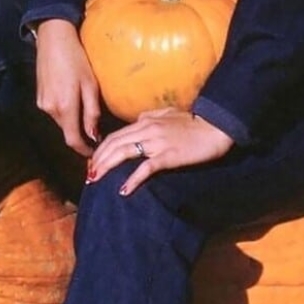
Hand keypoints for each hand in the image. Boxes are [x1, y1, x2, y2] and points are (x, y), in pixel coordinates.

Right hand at [35, 19, 100, 156]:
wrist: (53, 39)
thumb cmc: (76, 59)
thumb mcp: (90, 85)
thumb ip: (92, 112)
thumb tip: (94, 135)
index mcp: (65, 107)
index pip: (73, 140)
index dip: (83, 150)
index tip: (93, 154)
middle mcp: (50, 109)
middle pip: (67, 131)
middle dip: (80, 135)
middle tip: (96, 132)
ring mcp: (42, 103)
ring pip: (61, 121)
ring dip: (73, 121)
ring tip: (86, 111)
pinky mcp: (39, 96)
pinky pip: (54, 111)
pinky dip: (65, 111)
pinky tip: (73, 98)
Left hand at [86, 107, 233, 194]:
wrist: (215, 127)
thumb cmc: (194, 122)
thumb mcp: (168, 113)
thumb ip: (151, 116)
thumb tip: (138, 119)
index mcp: (146, 120)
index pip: (115, 135)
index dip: (100, 149)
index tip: (93, 162)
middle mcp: (147, 129)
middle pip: (113, 144)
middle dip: (97, 159)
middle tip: (88, 175)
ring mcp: (156, 142)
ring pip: (123, 153)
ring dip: (106, 167)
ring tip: (95, 179)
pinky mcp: (168, 155)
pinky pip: (145, 168)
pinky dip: (132, 179)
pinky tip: (123, 190)